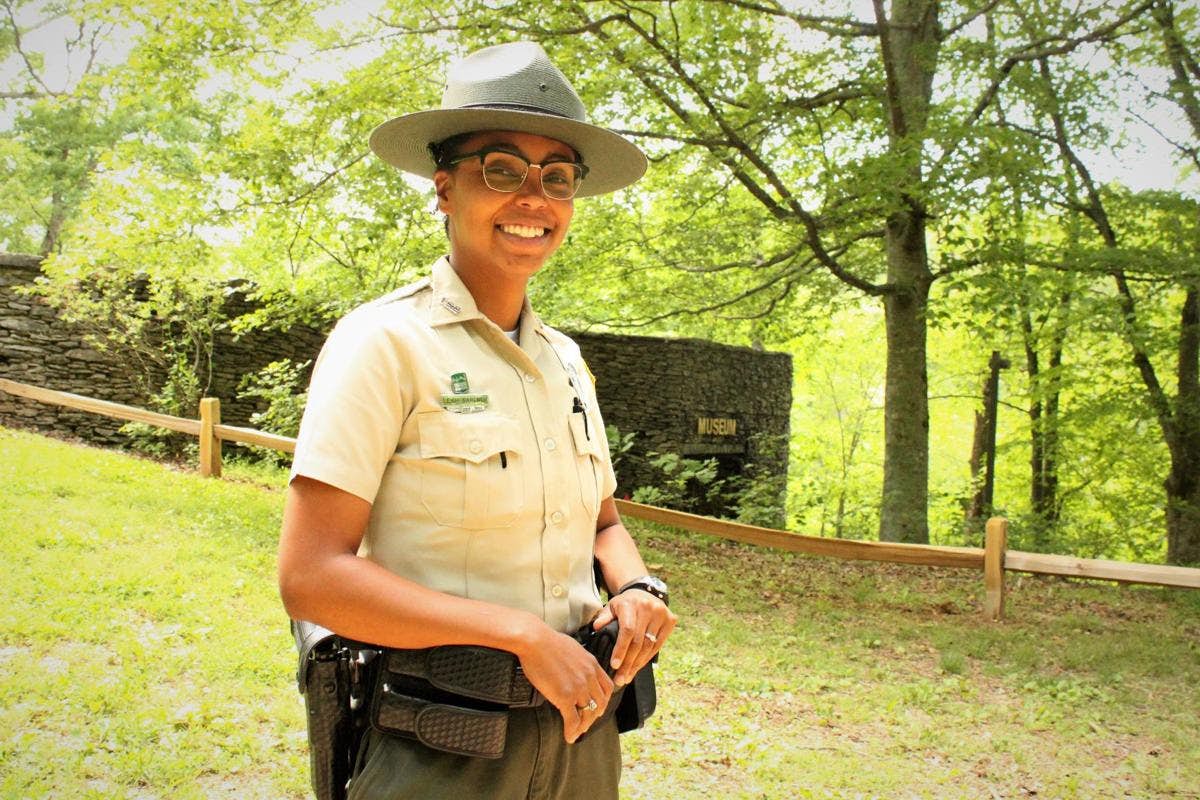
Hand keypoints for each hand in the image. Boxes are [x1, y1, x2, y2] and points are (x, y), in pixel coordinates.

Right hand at [514, 621, 613, 742]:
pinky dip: (572, 731)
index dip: (603, 700)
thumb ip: (578, 661)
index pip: (607, 687)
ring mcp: (578, 688)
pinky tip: (569, 736)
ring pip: (587, 714)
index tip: (597, 707)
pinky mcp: (565, 696)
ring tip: (577, 732)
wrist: (535, 641)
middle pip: (599, 703)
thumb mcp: (572, 648)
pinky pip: (572, 720)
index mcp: (592, 664)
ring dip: (583, 726)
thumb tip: (574, 667)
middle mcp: (589, 677)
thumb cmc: (547, 642)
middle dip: (593, 715)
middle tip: (586, 722)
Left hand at [590, 589, 676, 687]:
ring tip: (627, 677)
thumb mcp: (612, 606)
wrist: (645, 592)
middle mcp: (648, 608)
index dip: (621, 649)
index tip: (615, 665)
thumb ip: (604, 617)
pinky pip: (658, 645)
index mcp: (630, 604)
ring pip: (649, 646)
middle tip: (619, 678)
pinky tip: (637, 667)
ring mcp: (661, 614)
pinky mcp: (670, 620)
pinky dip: (647, 658)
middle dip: (628, 663)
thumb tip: (596, 628)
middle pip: (639, 642)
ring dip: (637, 664)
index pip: (627, 630)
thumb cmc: (625, 604)